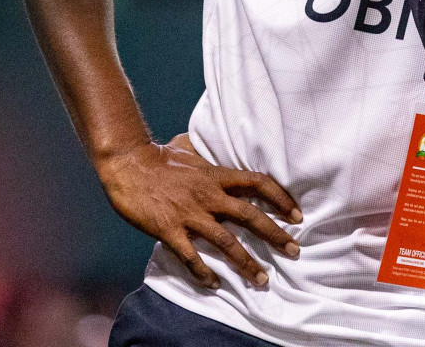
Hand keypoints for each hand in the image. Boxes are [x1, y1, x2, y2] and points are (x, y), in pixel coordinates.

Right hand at [97, 133, 302, 288]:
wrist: (127, 164)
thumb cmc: (158, 156)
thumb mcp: (189, 148)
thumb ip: (206, 152)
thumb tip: (212, 141)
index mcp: (216, 175)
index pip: (258, 183)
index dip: (281, 198)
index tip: (297, 214)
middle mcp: (209, 195)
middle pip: (251, 215)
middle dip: (276, 235)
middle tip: (295, 251)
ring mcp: (190, 213)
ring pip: (226, 241)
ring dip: (247, 262)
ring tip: (262, 279)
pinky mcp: (170, 229)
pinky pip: (191, 256)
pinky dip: (203, 272)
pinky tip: (214, 284)